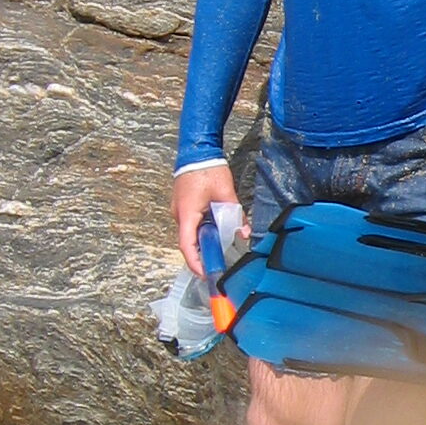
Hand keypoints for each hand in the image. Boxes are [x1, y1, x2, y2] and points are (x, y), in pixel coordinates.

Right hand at [172, 161, 237, 275]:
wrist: (196, 151)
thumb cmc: (208, 169)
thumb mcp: (226, 193)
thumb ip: (236, 215)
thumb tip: (245, 233)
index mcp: (187, 213)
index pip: (186, 245)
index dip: (195, 262)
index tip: (204, 274)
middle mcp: (179, 214)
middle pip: (189, 242)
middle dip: (203, 254)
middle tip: (218, 265)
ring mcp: (180, 210)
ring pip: (191, 233)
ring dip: (204, 241)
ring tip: (220, 249)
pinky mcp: (184, 206)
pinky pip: (192, 224)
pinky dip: (203, 231)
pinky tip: (217, 232)